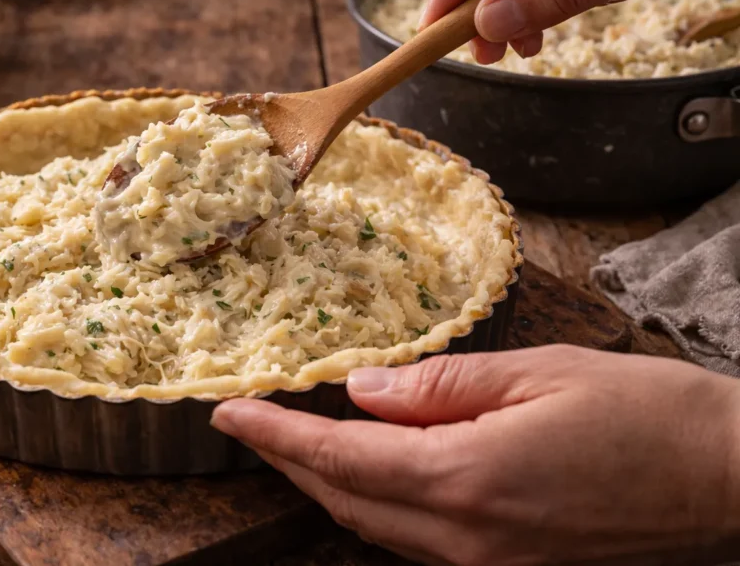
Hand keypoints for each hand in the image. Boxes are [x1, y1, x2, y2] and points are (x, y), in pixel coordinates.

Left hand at [211, 345, 739, 565]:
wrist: (729, 481)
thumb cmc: (646, 416)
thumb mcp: (538, 373)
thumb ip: (441, 386)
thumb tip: (366, 390)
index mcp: (468, 478)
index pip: (342, 456)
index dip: (277, 434)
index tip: (230, 412)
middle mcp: (468, 536)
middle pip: (347, 499)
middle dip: (289, 460)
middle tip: (249, 422)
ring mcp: (489, 563)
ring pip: (376, 526)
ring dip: (327, 483)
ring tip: (294, 441)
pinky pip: (417, 540)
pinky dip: (376, 504)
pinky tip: (369, 473)